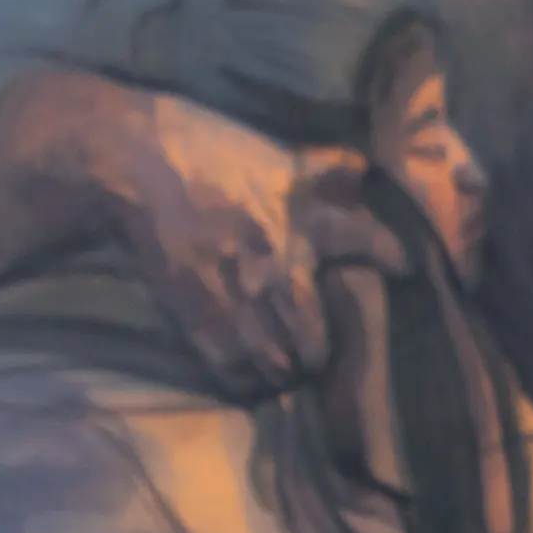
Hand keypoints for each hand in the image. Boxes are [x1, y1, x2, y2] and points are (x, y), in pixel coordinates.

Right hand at [117, 102, 405, 390]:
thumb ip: (324, 169)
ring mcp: (233, 296)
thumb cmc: (202, 151)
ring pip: (277, 363)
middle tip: (320, 354)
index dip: (389, 253)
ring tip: (288, 371)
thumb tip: (367, 167)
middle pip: (313, 336)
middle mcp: (272, 263)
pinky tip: (251, 376)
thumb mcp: (270, 155)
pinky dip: (246, 381)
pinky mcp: (196, 316)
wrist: (125, 163)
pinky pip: (232, 370)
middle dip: (321, 351)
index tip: (407, 265)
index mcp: (295, 217)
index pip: (360, 238)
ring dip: (287, 372)